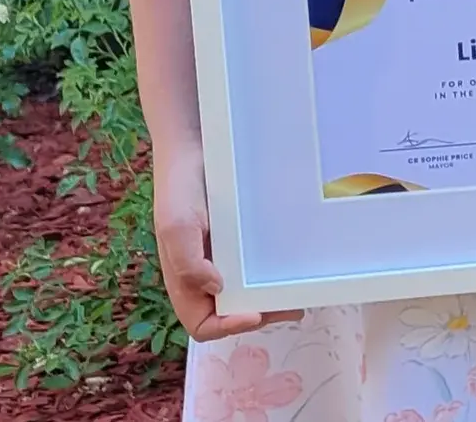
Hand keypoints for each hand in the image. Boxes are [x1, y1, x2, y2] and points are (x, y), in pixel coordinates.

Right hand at [153, 151, 294, 341]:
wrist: (196, 148)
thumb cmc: (181, 189)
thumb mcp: (176, 226)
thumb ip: (188, 262)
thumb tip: (217, 289)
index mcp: (184, 282)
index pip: (203, 324)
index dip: (228, 327)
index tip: (258, 312)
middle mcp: (205, 276)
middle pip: (231, 313)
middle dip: (261, 315)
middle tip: (294, 305)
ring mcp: (225, 259)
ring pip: (247, 292)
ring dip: (271, 298)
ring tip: (300, 291)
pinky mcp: (241, 241)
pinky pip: (257, 266)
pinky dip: (273, 274)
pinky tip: (293, 266)